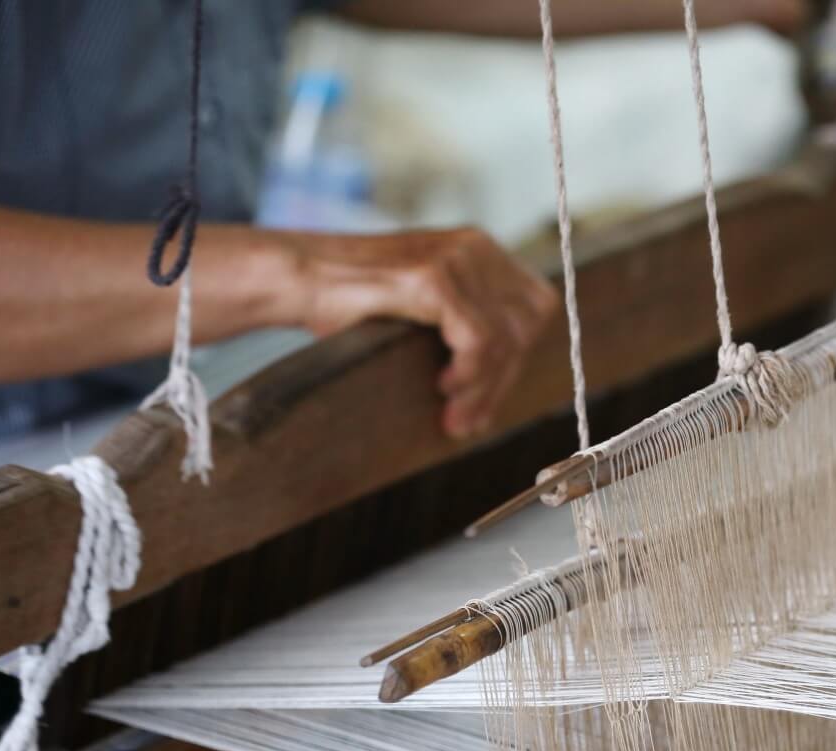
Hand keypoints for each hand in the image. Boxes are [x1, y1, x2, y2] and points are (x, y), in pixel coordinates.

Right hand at [287, 227, 559, 439]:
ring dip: (484, 388)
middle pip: (528, 325)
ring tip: (455, 415)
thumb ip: (466, 325)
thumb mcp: (424, 306)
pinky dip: (469, 374)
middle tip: (472, 419)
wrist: (299, 276)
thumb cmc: (351, 298)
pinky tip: (444, 389)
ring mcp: (456, 258)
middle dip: (504, 379)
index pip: (535, 307)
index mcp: (480, 248)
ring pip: (505, 339)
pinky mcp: (434, 278)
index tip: (488, 395)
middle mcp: (475, 246)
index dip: (519, 355)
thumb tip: (499, 383)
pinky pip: (479, 340)